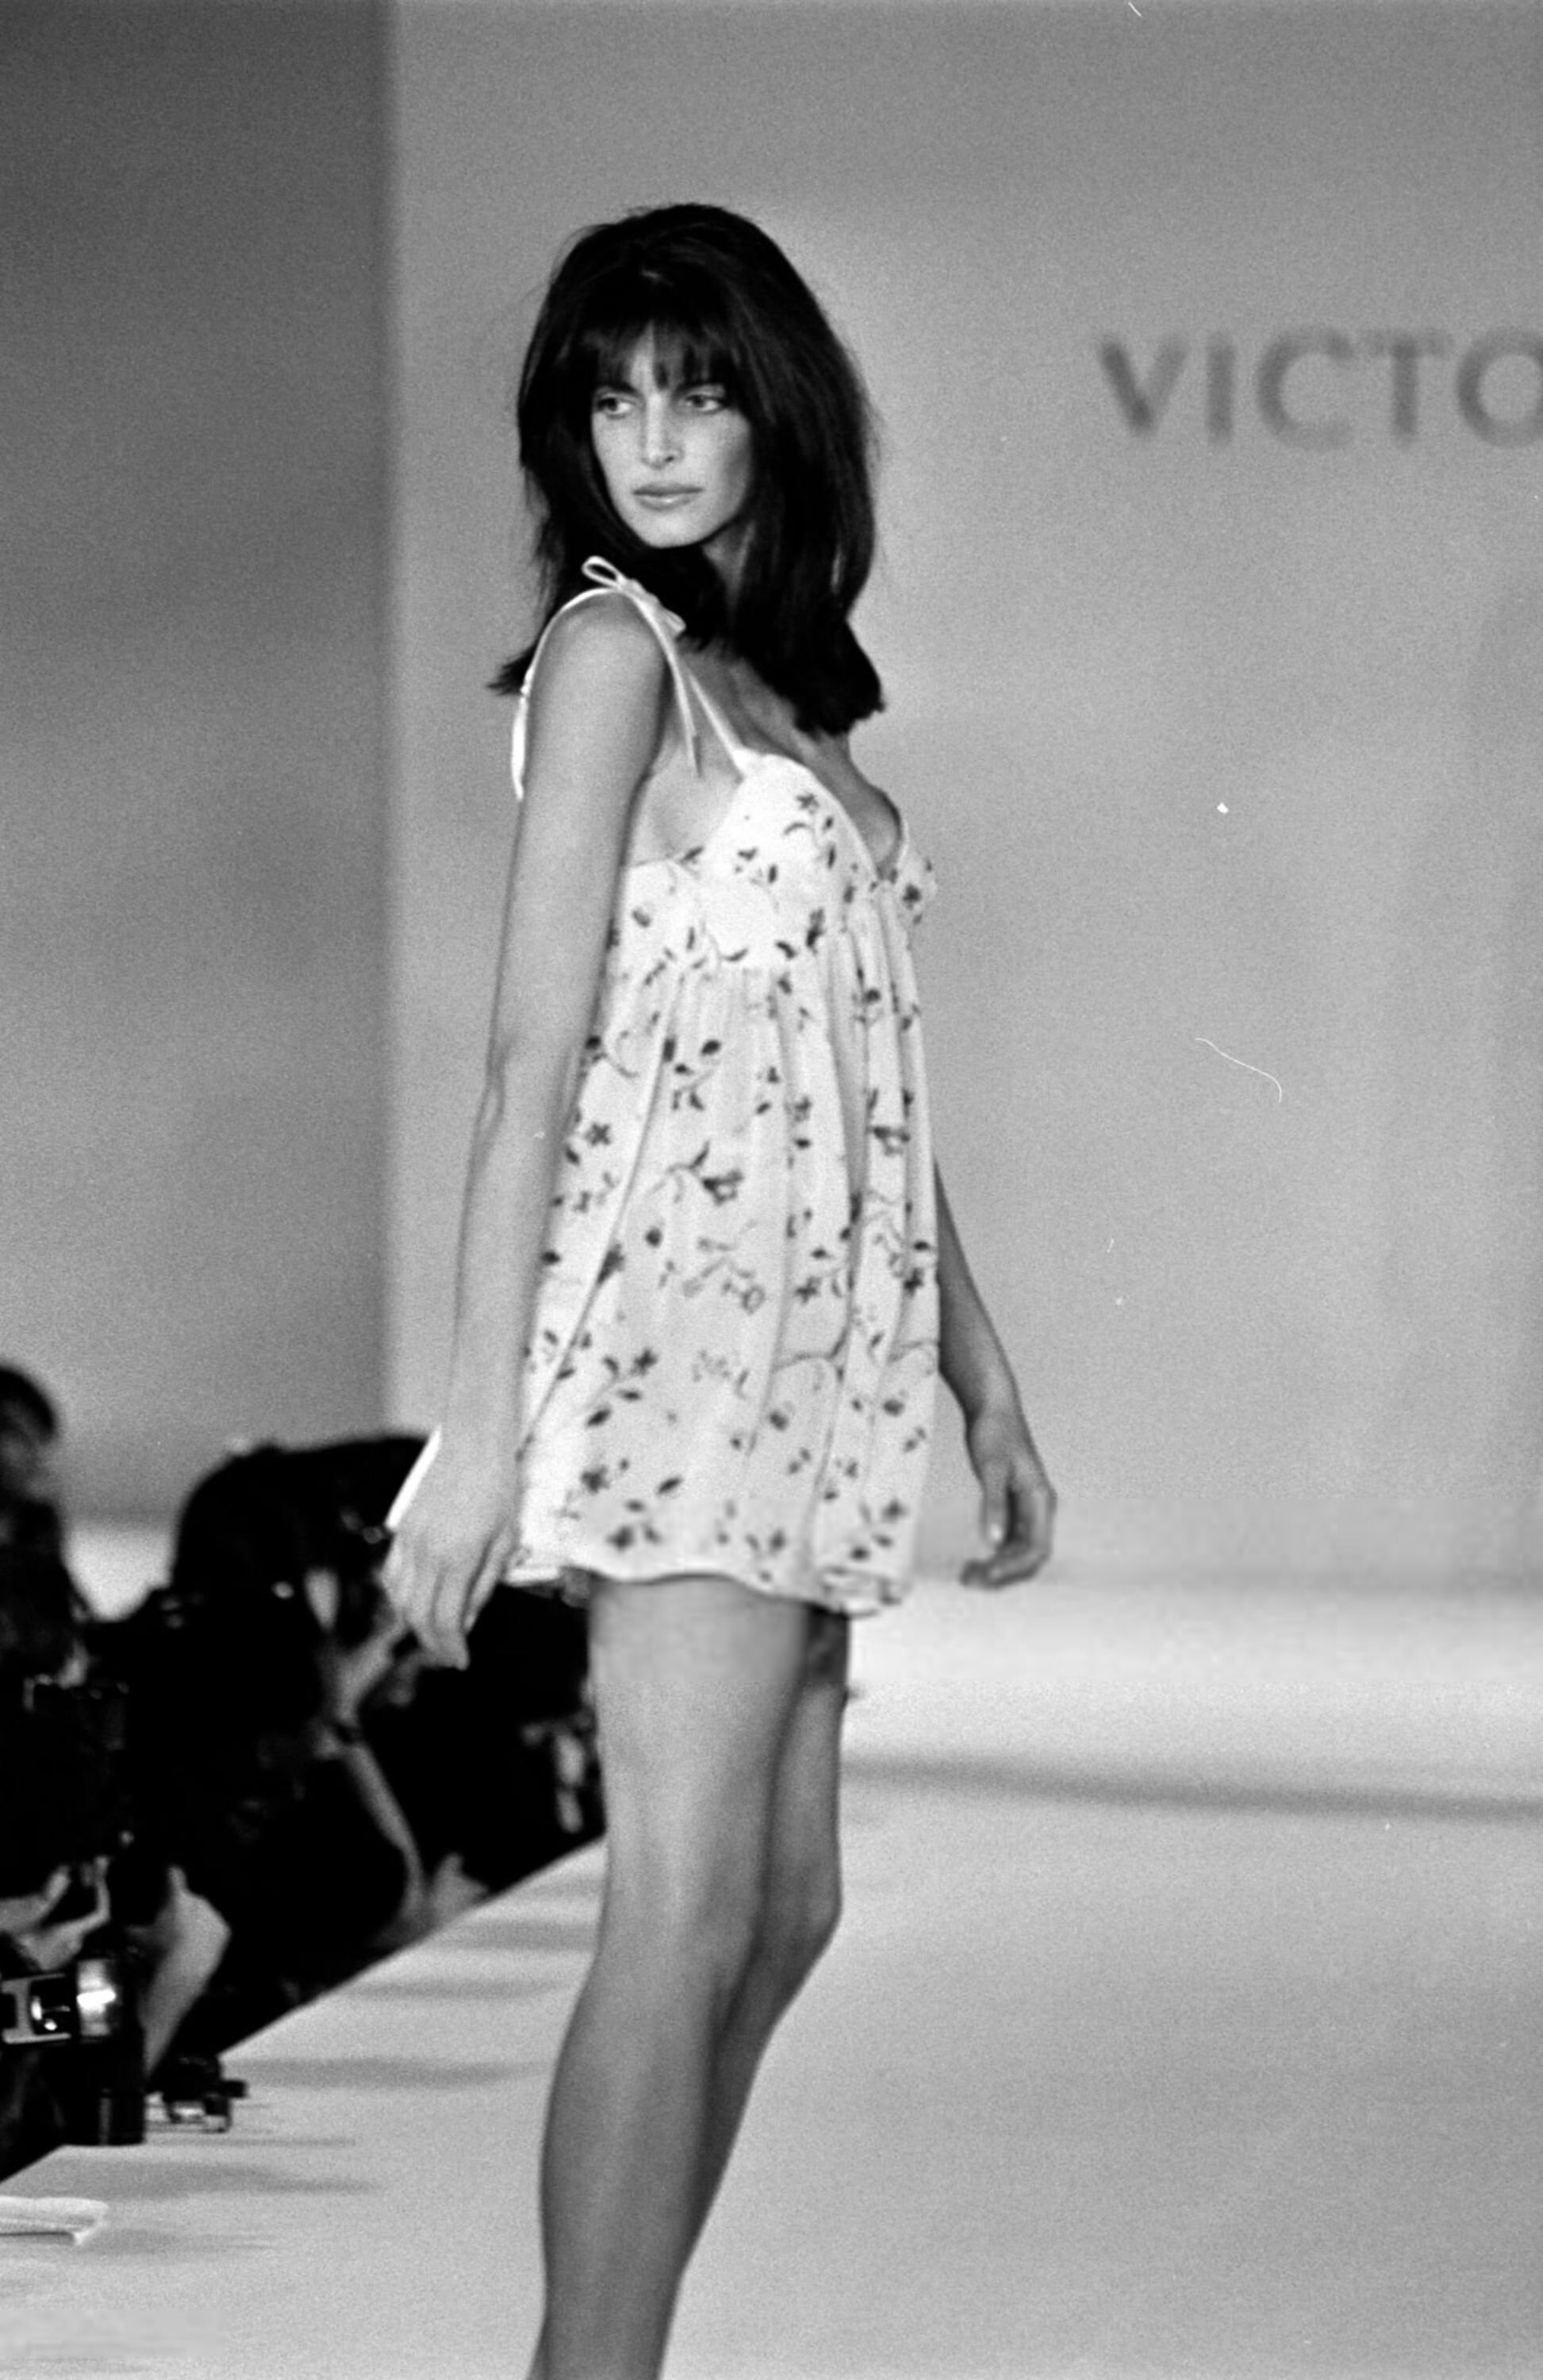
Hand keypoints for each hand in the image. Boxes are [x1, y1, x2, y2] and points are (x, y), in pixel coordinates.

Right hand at [380, 1441, 520, 1668]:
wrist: (473, 1442)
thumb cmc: (499, 1487)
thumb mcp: (506, 1538)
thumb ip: (485, 1583)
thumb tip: (469, 1621)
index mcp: (457, 1558)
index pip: (445, 1620)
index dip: (452, 1647)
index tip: (462, 1661)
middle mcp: (426, 1553)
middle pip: (418, 1615)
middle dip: (433, 1643)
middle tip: (450, 1655)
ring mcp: (409, 1540)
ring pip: (399, 1598)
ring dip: (414, 1623)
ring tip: (435, 1634)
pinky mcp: (402, 1529)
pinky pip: (391, 1574)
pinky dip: (399, 1597)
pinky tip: (414, 1603)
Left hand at [961, 1404, 1055, 1587]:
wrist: (994, 1408)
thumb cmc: (994, 1432)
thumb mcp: (991, 1467)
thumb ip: (994, 1505)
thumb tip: (994, 1542)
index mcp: (1041, 1500)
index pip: (1036, 1549)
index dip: (1014, 1568)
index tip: (986, 1575)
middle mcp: (1039, 1508)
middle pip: (1029, 1556)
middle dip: (1003, 1573)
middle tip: (969, 1580)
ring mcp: (1028, 1509)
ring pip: (1019, 1552)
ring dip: (997, 1567)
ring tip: (967, 1576)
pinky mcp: (1014, 1507)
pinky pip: (1009, 1542)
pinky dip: (994, 1555)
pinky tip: (972, 1561)